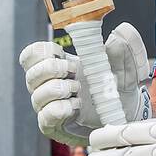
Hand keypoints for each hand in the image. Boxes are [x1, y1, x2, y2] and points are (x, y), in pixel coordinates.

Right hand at [20, 22, 151, 145]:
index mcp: (59, 65)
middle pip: (31, 73)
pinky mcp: (53, 125)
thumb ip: (123, 49)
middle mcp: (49, 84)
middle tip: (74, 72)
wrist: (124, 116)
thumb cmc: (117, 88)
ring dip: (58, 89)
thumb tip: (123, 31)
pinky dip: (59, 109)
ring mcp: (49, 105)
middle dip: (52, 69)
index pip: (32, 55)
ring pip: (37, 95)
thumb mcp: (124, 66)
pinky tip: (75, 107)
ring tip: (78, 91)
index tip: (62, 54)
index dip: (42, 51)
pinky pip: (45, 117)